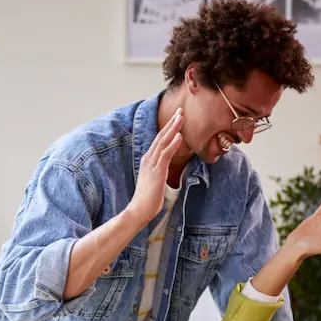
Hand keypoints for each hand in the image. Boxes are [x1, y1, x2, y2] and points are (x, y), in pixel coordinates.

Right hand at [127, 108, 182, 224]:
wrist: (139, 209)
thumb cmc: (148, 199)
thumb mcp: (155, 180)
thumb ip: (159, 171)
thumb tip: (165, 169)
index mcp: (148, 160)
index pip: (159, 140)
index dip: (168, 128)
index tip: (177, 118)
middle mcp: (149, 159)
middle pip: (161, 136)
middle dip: (171, 123)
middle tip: (181, 111)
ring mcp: (152, 164)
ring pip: (163, 142)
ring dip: (173, 128)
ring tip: (181, 117)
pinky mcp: (157, 171)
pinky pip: (165, 155)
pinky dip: (172, 144)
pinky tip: (179, 136)